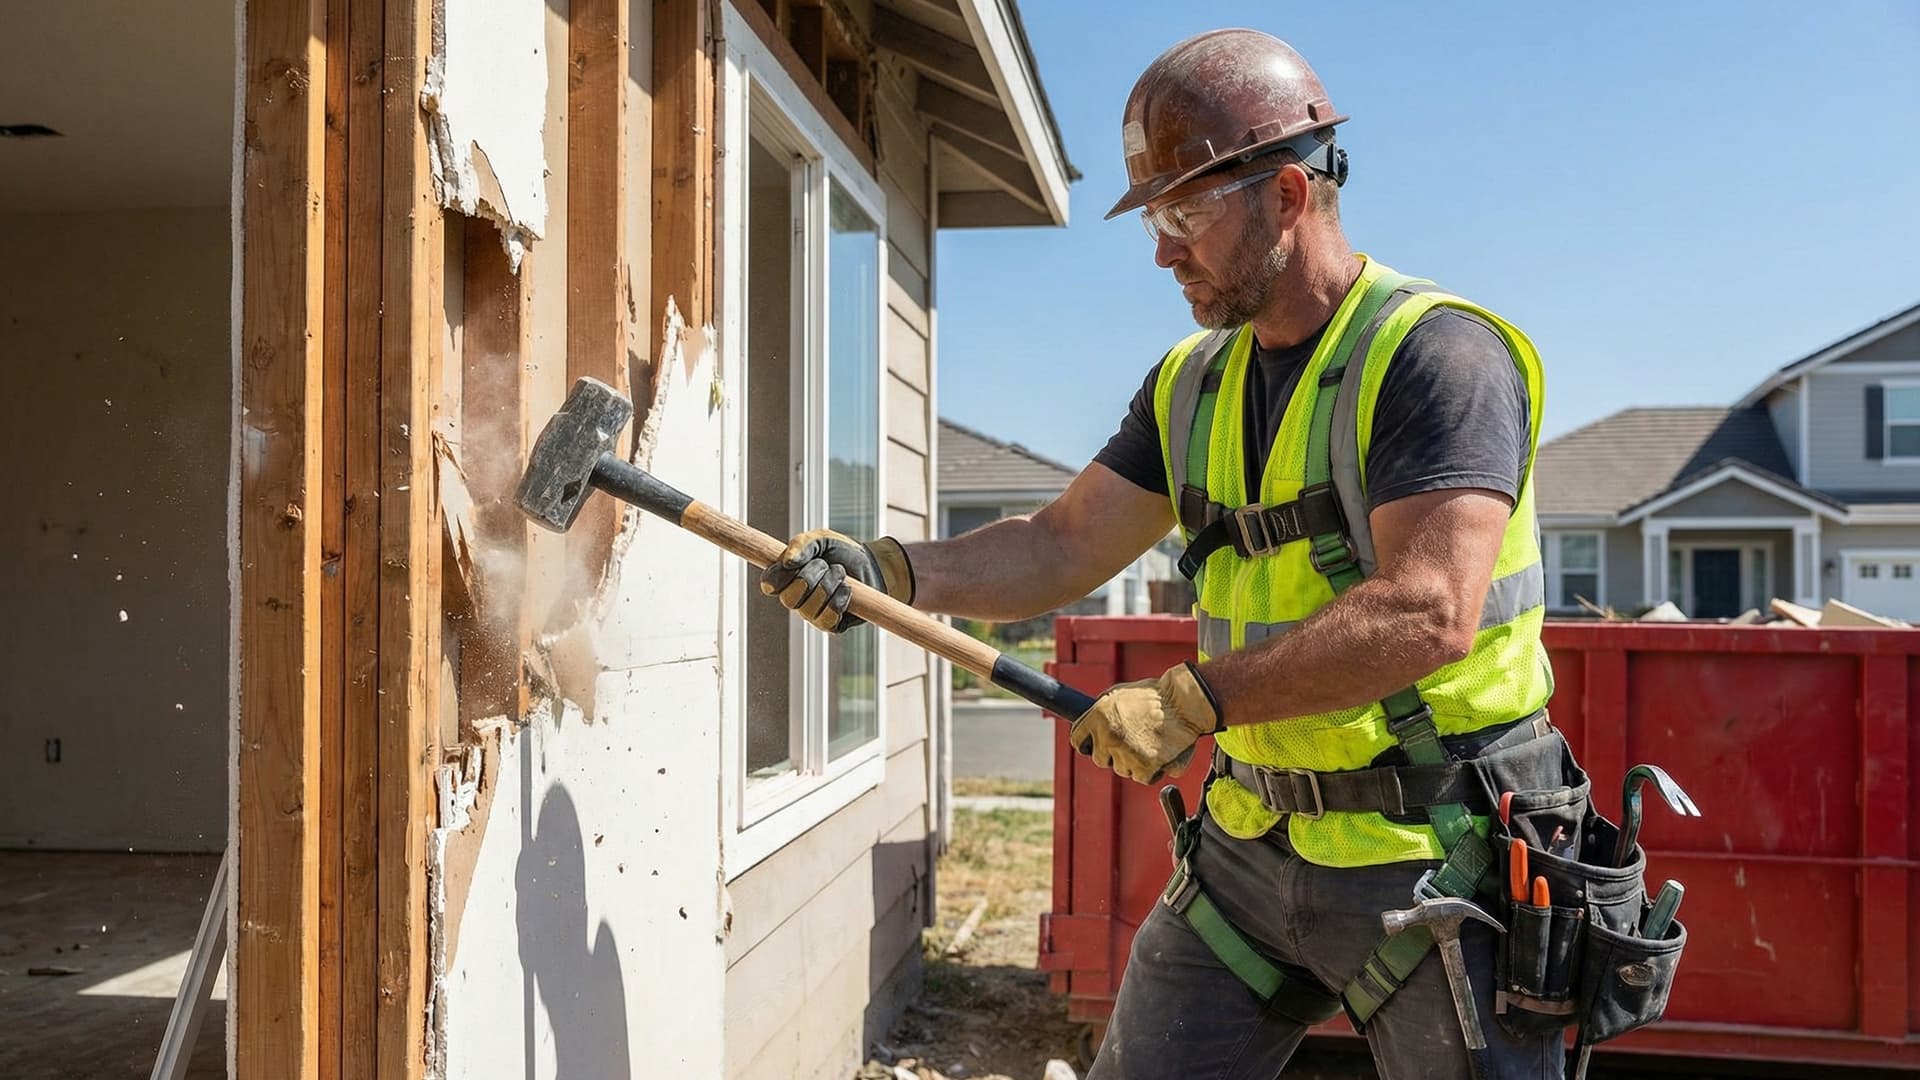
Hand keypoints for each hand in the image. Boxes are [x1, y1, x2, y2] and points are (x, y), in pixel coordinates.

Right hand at [759, 529, 913, 631]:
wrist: (872, 564)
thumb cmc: (842, 551)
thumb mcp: (821, 538)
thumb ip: (802, 544)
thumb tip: (788, 561)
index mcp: (787, 577)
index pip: (769, 585)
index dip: (777, 577)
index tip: (792, 564)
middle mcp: (796, 598)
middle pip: (789, 599)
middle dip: (810, 577)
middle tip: (826, 564)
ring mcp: (812, 614)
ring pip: (809, 610)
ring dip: (828, 586)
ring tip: (841, 574)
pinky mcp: (831, 625)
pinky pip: (827, 621)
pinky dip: (839, 601)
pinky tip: (847, 589)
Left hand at [1069, 662, 1222, 783]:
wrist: (1185, 703)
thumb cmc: (1157, 696)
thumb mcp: (1120, 693)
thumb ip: (1102, 711)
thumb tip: (1091, 724)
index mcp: (1099, 716)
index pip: (1078, 739)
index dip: (1087, 742)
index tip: (1093, 744)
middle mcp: (1109, 736)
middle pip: (1099, 758)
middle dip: (1112, 753)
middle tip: (1130, 741)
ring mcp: (1126, 754)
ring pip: (1121, 769)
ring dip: (1132, 761)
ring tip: (1150, 742)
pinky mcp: (1144, 768)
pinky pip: (1141, 777)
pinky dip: (1150, 769)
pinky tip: (1159, 752)